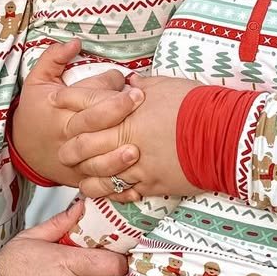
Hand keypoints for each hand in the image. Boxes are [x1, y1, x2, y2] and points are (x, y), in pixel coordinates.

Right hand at [12, 40, 142, 184]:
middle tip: (140, 99)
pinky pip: (98, 185)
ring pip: (94, 161)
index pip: (84, 96)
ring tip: (136, 149)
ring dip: (115, 157)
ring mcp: (73, 160)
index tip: (129, 83)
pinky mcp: (80, 177)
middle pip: (91, 124)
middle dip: (116, 112)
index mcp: (58, 109)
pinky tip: (136, 184)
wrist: (22, 147)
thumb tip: (75, 42)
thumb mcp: (37, 80)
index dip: (107, 87)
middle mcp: (66, 134)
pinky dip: (116, 187)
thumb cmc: (36, 110)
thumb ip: (53, 58)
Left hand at [56, 73, 200, 199]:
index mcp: (125, 109)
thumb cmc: (195, 105)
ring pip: (96, 173)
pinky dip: (109, 192)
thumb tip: (128, 83)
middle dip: (68, 147)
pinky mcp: (149, 183)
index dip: (67, 100)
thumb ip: (140, 86)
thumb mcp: (164, 85)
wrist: (222, 134)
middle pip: (82, 144)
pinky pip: (120, 191)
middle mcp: (124, 137)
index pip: (85, 102)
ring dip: (84, 173)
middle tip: (61, 149)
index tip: (54, 100)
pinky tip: (103, 190)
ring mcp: (135, 164)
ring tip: (78, 173)